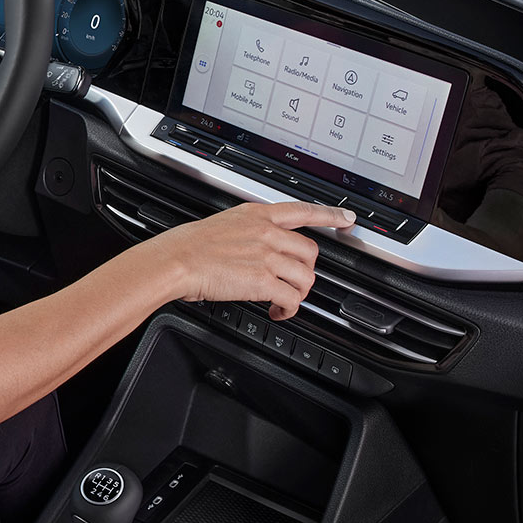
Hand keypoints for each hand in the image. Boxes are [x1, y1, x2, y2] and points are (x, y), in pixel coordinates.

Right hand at [148, 200, 353, 320]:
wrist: (176, 260)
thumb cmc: (189, 246)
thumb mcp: (223, 224)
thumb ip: (245, 232)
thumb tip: (254, 247)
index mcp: (257, 215)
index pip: (303, 211)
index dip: (330, 215)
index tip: (346, 218)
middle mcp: (267, 233)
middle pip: (311, 251)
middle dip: (307, 270)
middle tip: (295, 282)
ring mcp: (267, 256)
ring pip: (306, 277)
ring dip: (299, 293)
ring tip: (284, 300)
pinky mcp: (263, 280)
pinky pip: (291, 298)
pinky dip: (287, 310)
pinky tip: (276, 312)